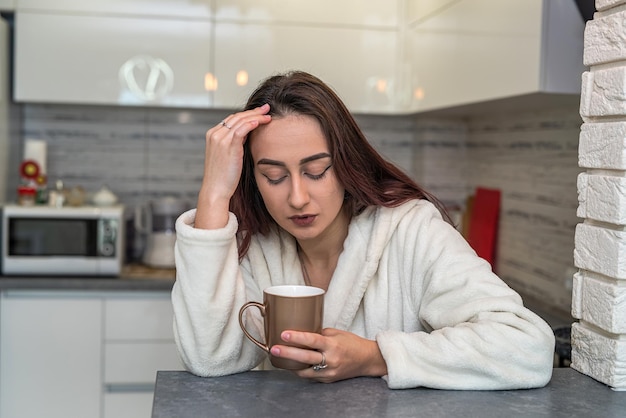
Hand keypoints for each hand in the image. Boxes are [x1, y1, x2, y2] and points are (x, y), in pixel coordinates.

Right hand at [195, 104, 270, 228]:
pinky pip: (241, 129)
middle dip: (253, 112)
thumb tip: (248, 134)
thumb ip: (235, 143)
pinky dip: (251, 123)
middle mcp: (215, 134)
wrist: (216, 189)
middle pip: (237, 117)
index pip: (232, 119)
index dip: (247, 114)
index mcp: (213, 135)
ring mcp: (220, 139)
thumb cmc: (224, 177)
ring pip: (241, 121)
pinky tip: (261, 122)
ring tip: (268, 115)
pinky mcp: (228, 145)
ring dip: (256, 116)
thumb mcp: (228, 155)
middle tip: (267, 108)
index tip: (259, 113)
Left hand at [270, 328, 387, 382]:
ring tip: (279, 358)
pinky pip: (310, 376)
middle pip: (305, 358)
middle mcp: (330, 360)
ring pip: (305, 371)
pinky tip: (293, 364)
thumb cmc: (352, 343)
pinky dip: (301, 370)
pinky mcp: (327, 380)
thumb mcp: (336, 333)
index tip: (284, 334)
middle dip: (287, 353)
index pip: (312, 340)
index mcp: (333, 345)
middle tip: (274, 349)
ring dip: (291, 365)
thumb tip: (302, 332)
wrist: (367, 360)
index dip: (297, 338)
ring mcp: (329, 373)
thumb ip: (319, 333)